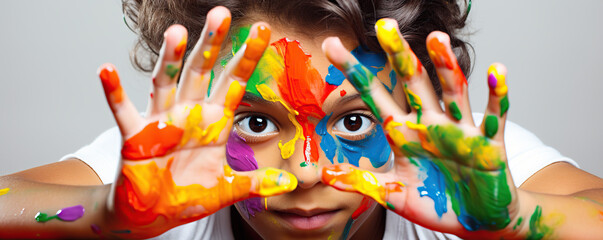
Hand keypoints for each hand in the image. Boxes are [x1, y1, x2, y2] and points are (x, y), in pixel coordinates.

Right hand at [98, 7, 295, 236]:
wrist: (154, 214)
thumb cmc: (188, 195)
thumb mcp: (227, 189)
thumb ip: (256, 182)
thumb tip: (289, 184)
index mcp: (213, 122)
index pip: (233, 82)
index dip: (246, 58)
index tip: (262, 31)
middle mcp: (188, 114)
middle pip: (201, 71)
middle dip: (211, 44)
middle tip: (221, 14)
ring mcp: (161, 123)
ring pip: (166, 83)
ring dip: (170, 58)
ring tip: (177, 32)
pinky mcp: (135, 138)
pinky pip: (123, 111)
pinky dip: (114, 91)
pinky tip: (106, 69)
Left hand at [321, 18, 516, 237]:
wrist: (474, 222)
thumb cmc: (435, 203)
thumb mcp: (394, 194)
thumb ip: (364, 181)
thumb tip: (325, 175)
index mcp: (403, 133)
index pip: (375, 95)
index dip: (354, 71)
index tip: (332, 46)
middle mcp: (429, 124)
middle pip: (412, 82)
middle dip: (399, 56)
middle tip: (386, 27)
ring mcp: (459, 131)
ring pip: (452, 91)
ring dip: (446, 66)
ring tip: (436, 39)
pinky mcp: (489, 144)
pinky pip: (494, 116)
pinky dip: (497, 95)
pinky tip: (495, 71)